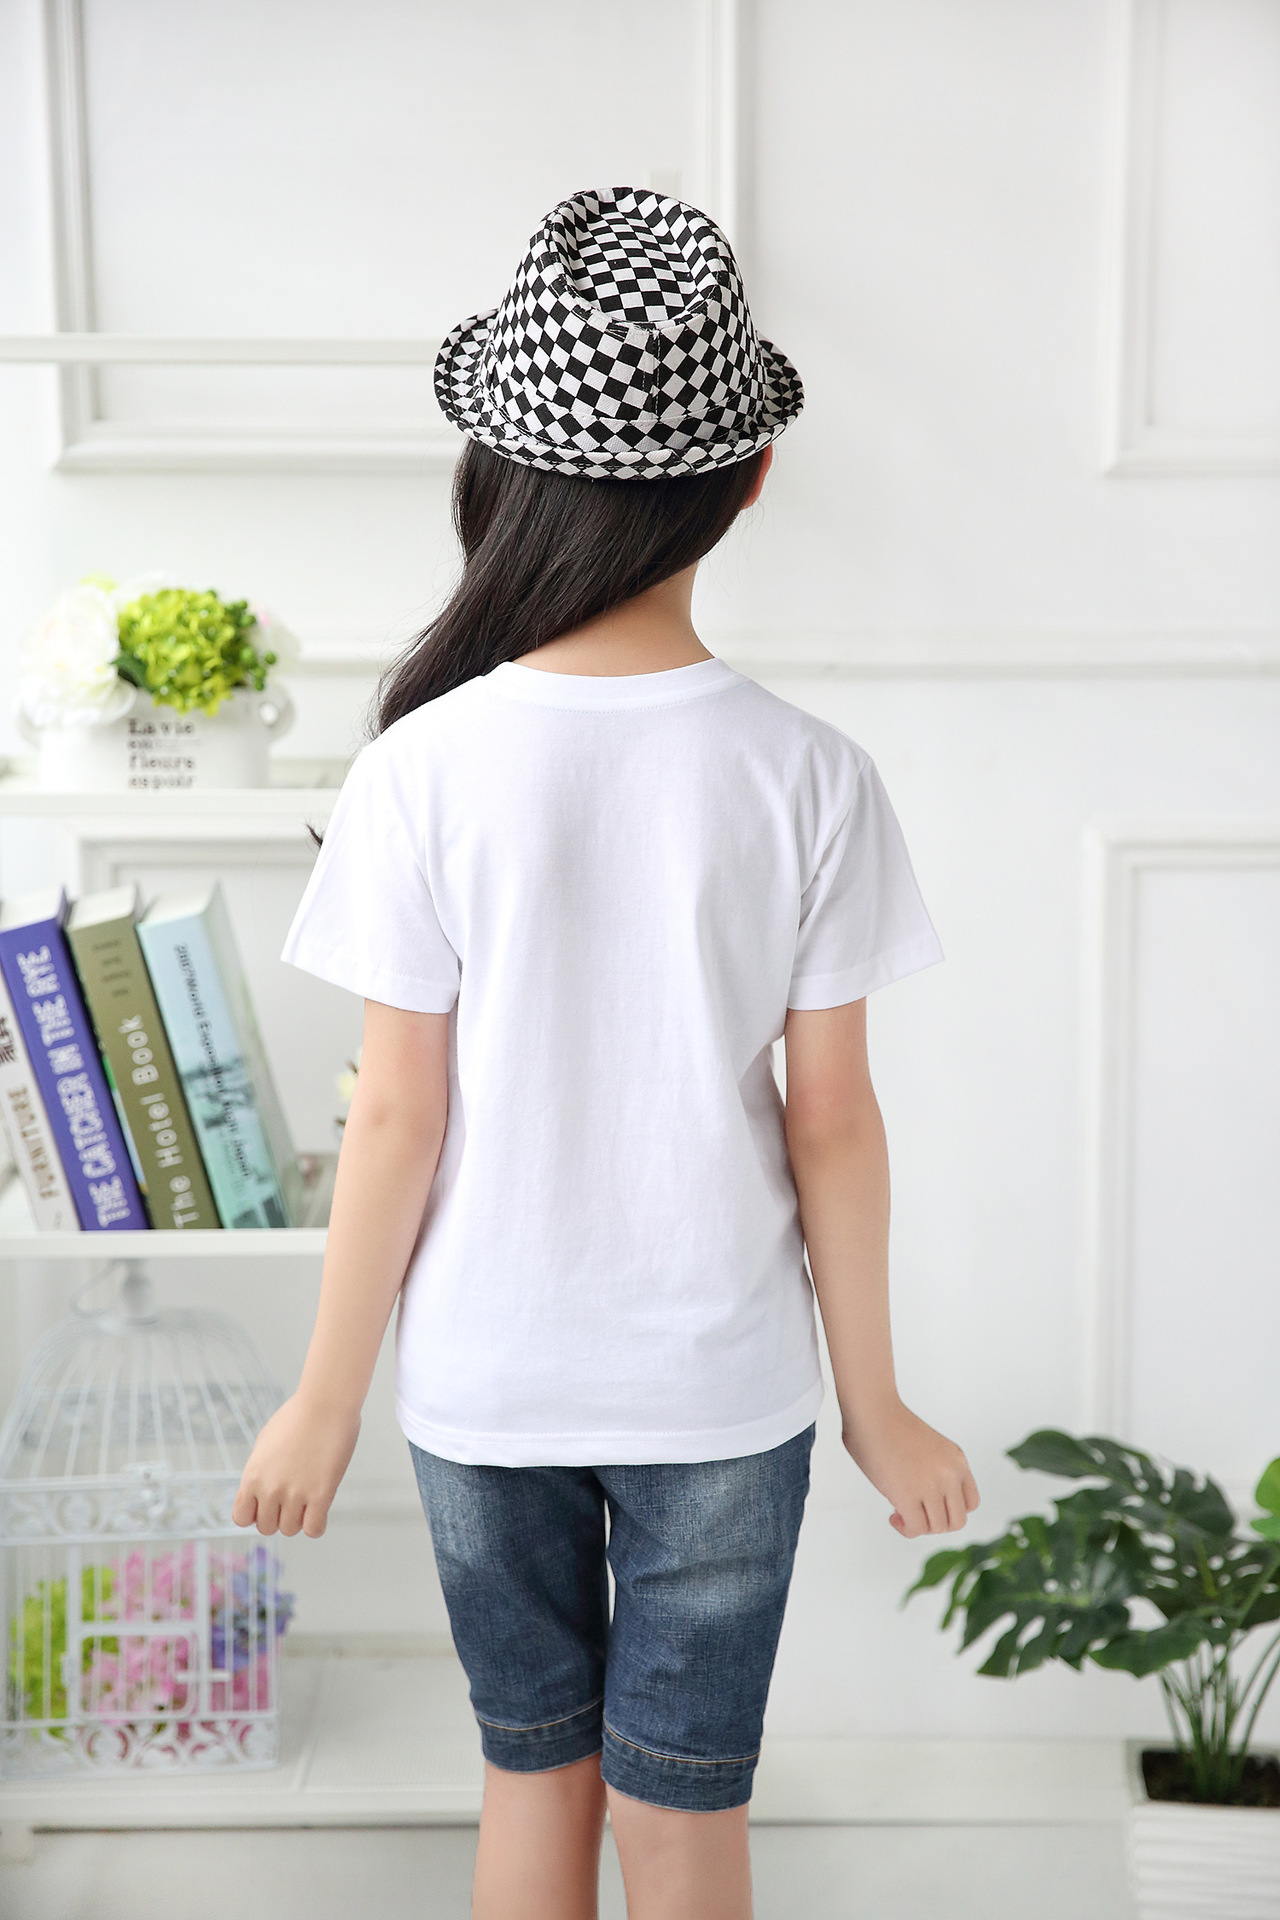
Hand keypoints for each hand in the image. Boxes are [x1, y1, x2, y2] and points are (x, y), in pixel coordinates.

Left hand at [231, 1392, 360, 1539]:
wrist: (325, 1403)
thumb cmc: (297, 1417)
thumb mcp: (265, 1443)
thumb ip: (258, 1471)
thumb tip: (257, 1493)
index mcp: (252, 1476)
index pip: (241, 1518)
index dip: (255, 1514)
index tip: (269, 1504)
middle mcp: (269, 1488)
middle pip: (267, 1528)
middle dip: (279, 1517)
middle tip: (292, 1500)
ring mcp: (295, 1493)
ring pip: (290, 1530)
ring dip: (299, 1519)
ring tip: (308, 1500)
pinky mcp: (321, 1494)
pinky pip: (314, 1529)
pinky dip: (317, 1525)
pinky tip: (320, 1509)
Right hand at [842, 1398, 979, 1537]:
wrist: (873, 1411)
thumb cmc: (890, 1424)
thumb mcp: (931, 1447)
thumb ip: (937, 1471)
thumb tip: (921, 1492)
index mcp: (957, 1461)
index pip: (971, 1503)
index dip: (949, 1509)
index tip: (929, 1503)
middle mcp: (950, 1475)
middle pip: (957, 1521)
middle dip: (935, 1522)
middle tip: (914, 1511)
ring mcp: (931, 1486)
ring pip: (937, 1528)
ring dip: (918, 1525)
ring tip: (899, 1511)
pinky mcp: (909, 1496)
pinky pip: (916, 1528)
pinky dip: (905, 1528)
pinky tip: (893, 1515)